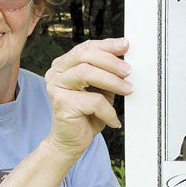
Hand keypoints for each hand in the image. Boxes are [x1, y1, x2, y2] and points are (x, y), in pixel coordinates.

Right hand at [44, 38, 131, 155]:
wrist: (71, 141)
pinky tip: (113, 119)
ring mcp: (56, 87)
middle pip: (85, 56)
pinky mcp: (62, 103)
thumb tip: (126, 63)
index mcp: (64, 65)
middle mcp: (56, 73)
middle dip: (111, 61)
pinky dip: (108, 110)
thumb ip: (108, 74)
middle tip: (128, 71)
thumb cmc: (87, 114)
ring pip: (86, 73)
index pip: (86, 47)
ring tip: (128, 90)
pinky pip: (93, 101)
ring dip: (112, 81)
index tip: (125, 45)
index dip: (106, 45)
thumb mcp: (100, 89)